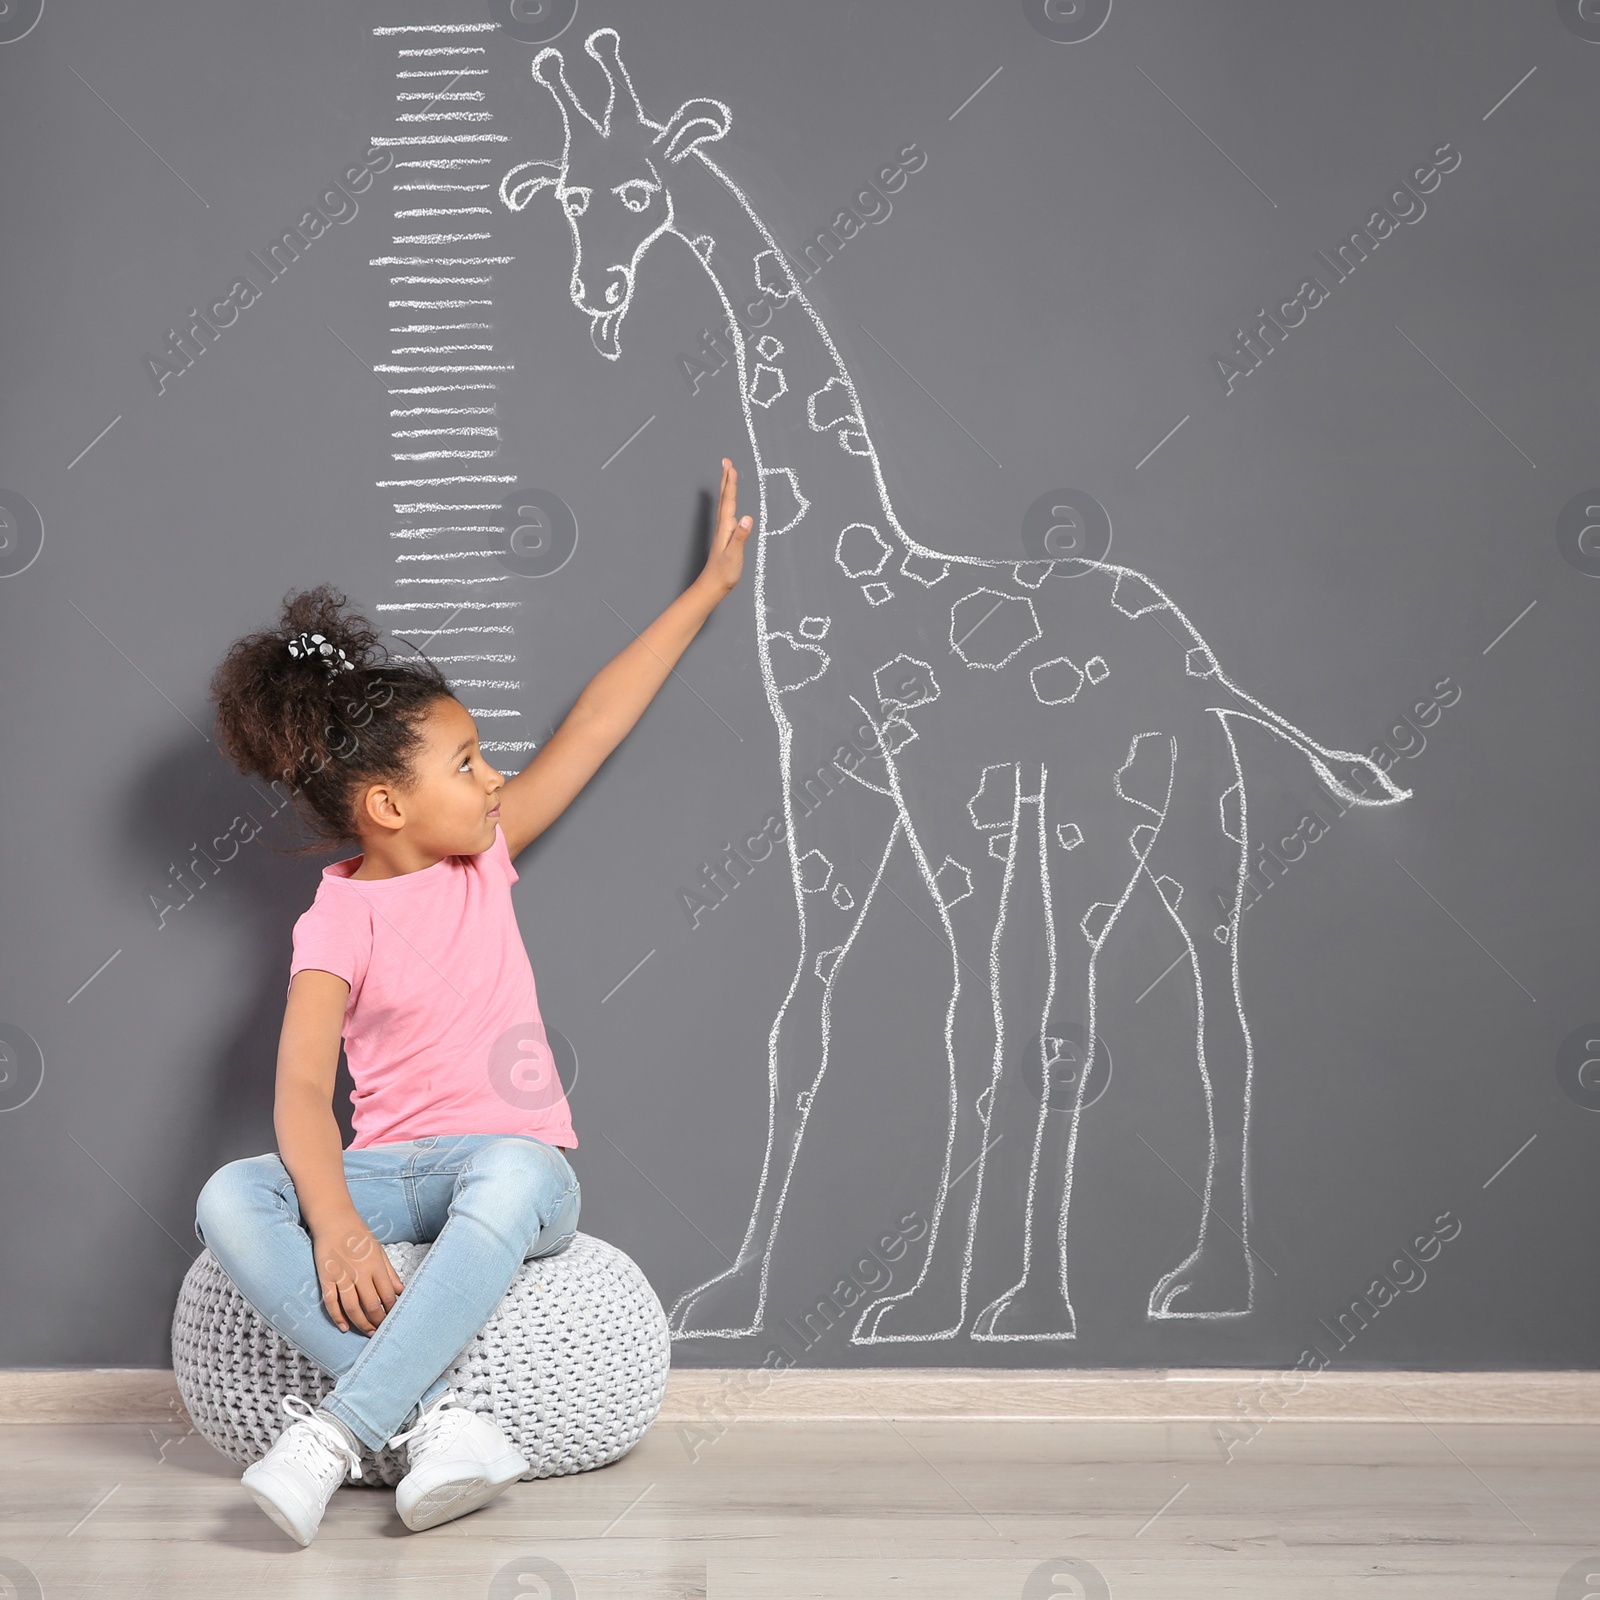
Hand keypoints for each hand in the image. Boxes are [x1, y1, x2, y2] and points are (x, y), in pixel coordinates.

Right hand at [310, 1212, 403, 1335]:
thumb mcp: (378, 1250)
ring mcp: (341, 1275)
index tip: (393, 1318)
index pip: (387, 1294)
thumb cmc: (358, 1234)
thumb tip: (401, 1291)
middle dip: (377, 1321)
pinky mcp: (325, 1277)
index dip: (391, 1309)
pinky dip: (337, 1317)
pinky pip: (331, 1302)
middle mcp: (360, 1272)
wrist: (333, 1219)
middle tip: (381, 1331)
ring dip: (361, 1323)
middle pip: (371, 1304)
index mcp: (375, 1264)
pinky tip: (344, 1327)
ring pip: (352, 1307)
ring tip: (367, 1332)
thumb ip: (389, 1272)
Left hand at [699, 457, 753, 598]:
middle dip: (726, 479)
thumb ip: (741, 536)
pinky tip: (731, 502)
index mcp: (726, 528)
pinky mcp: (726, 536)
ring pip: (726, 503)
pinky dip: (730, 501)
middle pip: (725, 498)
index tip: (731, 466)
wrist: (713, 585)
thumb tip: (747, 517)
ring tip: (728, 474)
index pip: (729, 501)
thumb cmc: (724, 572)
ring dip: (727, 488)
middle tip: (726, 461)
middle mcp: (723, 526)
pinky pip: (728, 513)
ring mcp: (724, 531)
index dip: (731, 483)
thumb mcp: (734, 555)